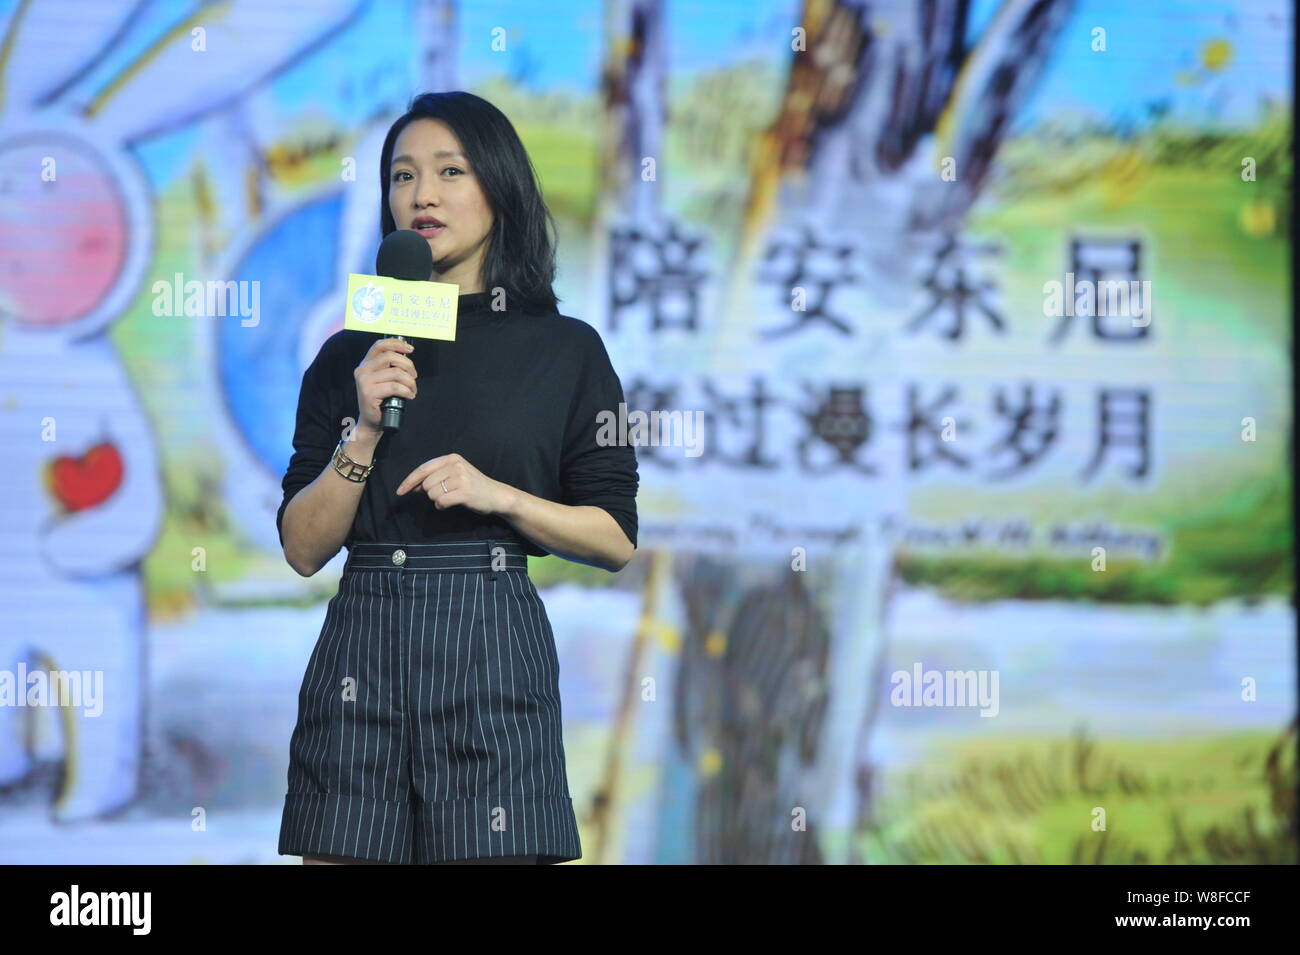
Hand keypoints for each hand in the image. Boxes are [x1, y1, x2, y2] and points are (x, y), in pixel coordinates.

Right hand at [354, 337, 416, 434]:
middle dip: (408, 365)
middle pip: (390, 357)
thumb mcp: (384, 379)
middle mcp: (362, 370)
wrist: (371, 422)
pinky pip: (395, 387)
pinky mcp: (368, 393)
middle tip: (414, 376)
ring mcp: (364, 381)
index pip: (380, 345)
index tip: (410, 349)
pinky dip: (406, 391)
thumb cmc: (381, 400)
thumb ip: (390, 366)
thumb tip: (407, 354)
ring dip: (410, 382)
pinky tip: (409, 396)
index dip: (397, 344)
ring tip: (412, 390)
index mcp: (366, 364)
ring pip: (396, 373)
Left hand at [395, 452, 513, 514]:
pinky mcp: (464, 492)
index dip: (409, 481)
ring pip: (432, 493)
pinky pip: (441, 501)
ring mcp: (461, 478)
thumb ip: (435, 477)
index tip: (400, 491)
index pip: (423, 469)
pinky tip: (451, 504)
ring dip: (437, 500)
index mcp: (451, 458)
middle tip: (444, 495)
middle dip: (430, 493)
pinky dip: (442, 506)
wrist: (496, 495)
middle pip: (426, 483)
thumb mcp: (455, 475)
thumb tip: (412, 486)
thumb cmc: (473, 486)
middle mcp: (456, 465)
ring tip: (450, 499)